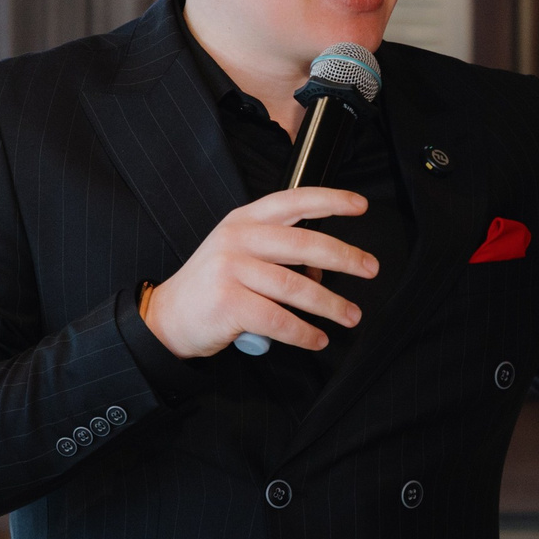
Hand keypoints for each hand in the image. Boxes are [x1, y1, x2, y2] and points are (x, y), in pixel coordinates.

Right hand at [143, 187, 378, 358]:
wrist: (167, 316)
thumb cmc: (213, 286)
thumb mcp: (240, 253)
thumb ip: (278, 253)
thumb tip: (322, 272)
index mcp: (244, 220)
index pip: (293, 201)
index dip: (330, 200)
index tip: (361, 206)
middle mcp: (238, 238)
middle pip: (304, 243)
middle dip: (345, 256)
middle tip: (371, 268)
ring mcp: (231, 270)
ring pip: (296, 286)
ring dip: (330, 304)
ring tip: (351, 316)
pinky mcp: (229, 303)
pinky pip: (279, 319)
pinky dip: (303, 332)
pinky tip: (317, 339)